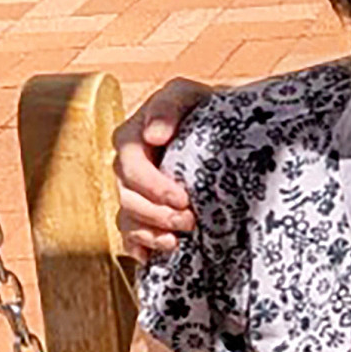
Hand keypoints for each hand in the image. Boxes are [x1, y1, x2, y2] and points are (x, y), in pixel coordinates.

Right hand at [113, 76, 213, 258]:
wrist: (222, 133)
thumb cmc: (202, 111)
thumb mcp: (188, 96)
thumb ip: (170, 107)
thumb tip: (153, 136)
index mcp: (132, 139)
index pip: (131, 166)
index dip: (154, 186)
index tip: (184, 198)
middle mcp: (128, 168)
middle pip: (129, 197)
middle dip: (158, 213)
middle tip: (190, 220)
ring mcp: (135, 194)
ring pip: (129, 219)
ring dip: (152, 232)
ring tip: (179, 239)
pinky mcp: (146, 215)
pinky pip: (131, 236)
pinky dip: (142, 247)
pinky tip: (156, 255)